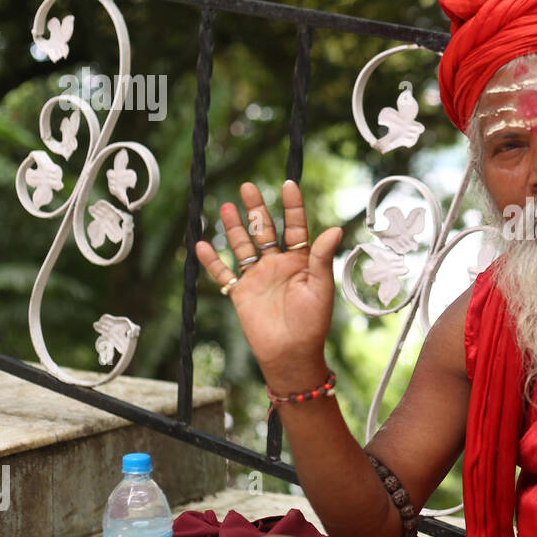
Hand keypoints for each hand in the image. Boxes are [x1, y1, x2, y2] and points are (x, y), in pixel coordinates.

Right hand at [195, 180, 343, 382]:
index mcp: (300, 261)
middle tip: (248, 186)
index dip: (292, 206)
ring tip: (227, 206)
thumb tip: (336, 229)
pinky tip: (201, 244)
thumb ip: (322, 257)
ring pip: (242, 246)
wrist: (291, 352)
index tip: (288, 184)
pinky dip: (211, 260)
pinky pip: (222, 273)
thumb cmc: (312, 322)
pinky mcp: (240, 292)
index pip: (295, 226)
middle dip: (257, 208)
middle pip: (265, 230)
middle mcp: (278, 264)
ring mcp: (257, 277)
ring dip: (234, 227)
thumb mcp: (321, 287)